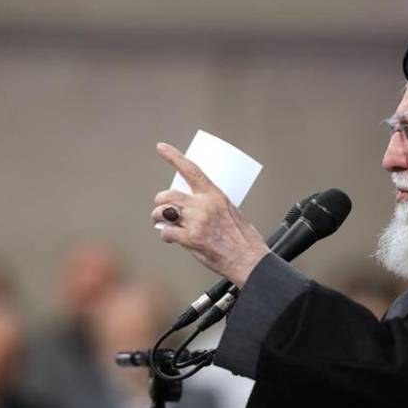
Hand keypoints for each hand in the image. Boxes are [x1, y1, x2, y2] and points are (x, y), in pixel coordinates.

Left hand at [152, 142, 268, 287]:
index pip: (191, 170)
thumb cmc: (243, 239)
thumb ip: (210, 206)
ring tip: (161, 222)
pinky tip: (171, 238)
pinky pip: (166, 232)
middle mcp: (204, 206)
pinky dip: (165, 236)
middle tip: (160, 209)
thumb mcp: (231, 212)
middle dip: (160, 201)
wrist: (249, 260)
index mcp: (215, 195)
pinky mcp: (191, 239)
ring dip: (158, 217)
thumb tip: (192, 209)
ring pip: (163, 212)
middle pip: (169, 194)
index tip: (161, 147)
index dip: (174, 157)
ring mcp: (196, 222)